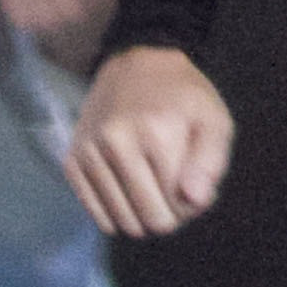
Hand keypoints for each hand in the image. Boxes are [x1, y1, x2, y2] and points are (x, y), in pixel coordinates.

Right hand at [66, 45, 233, 238]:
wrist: (135, 66)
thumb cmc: (182, 99)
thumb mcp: (214, 121)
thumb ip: (212, 162)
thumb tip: (193, 200)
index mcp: (157, 133)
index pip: (177, 206)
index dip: (190, 207)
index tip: (191, 189)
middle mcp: (117, 142)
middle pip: (148, 217)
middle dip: (166, 216)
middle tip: (172, 194)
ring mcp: (90, 151)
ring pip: (121, 220)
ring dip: (141, 217)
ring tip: (151, 193)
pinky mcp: (72, 160)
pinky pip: (94, 212)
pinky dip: (114, 215)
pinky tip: (127, 199)